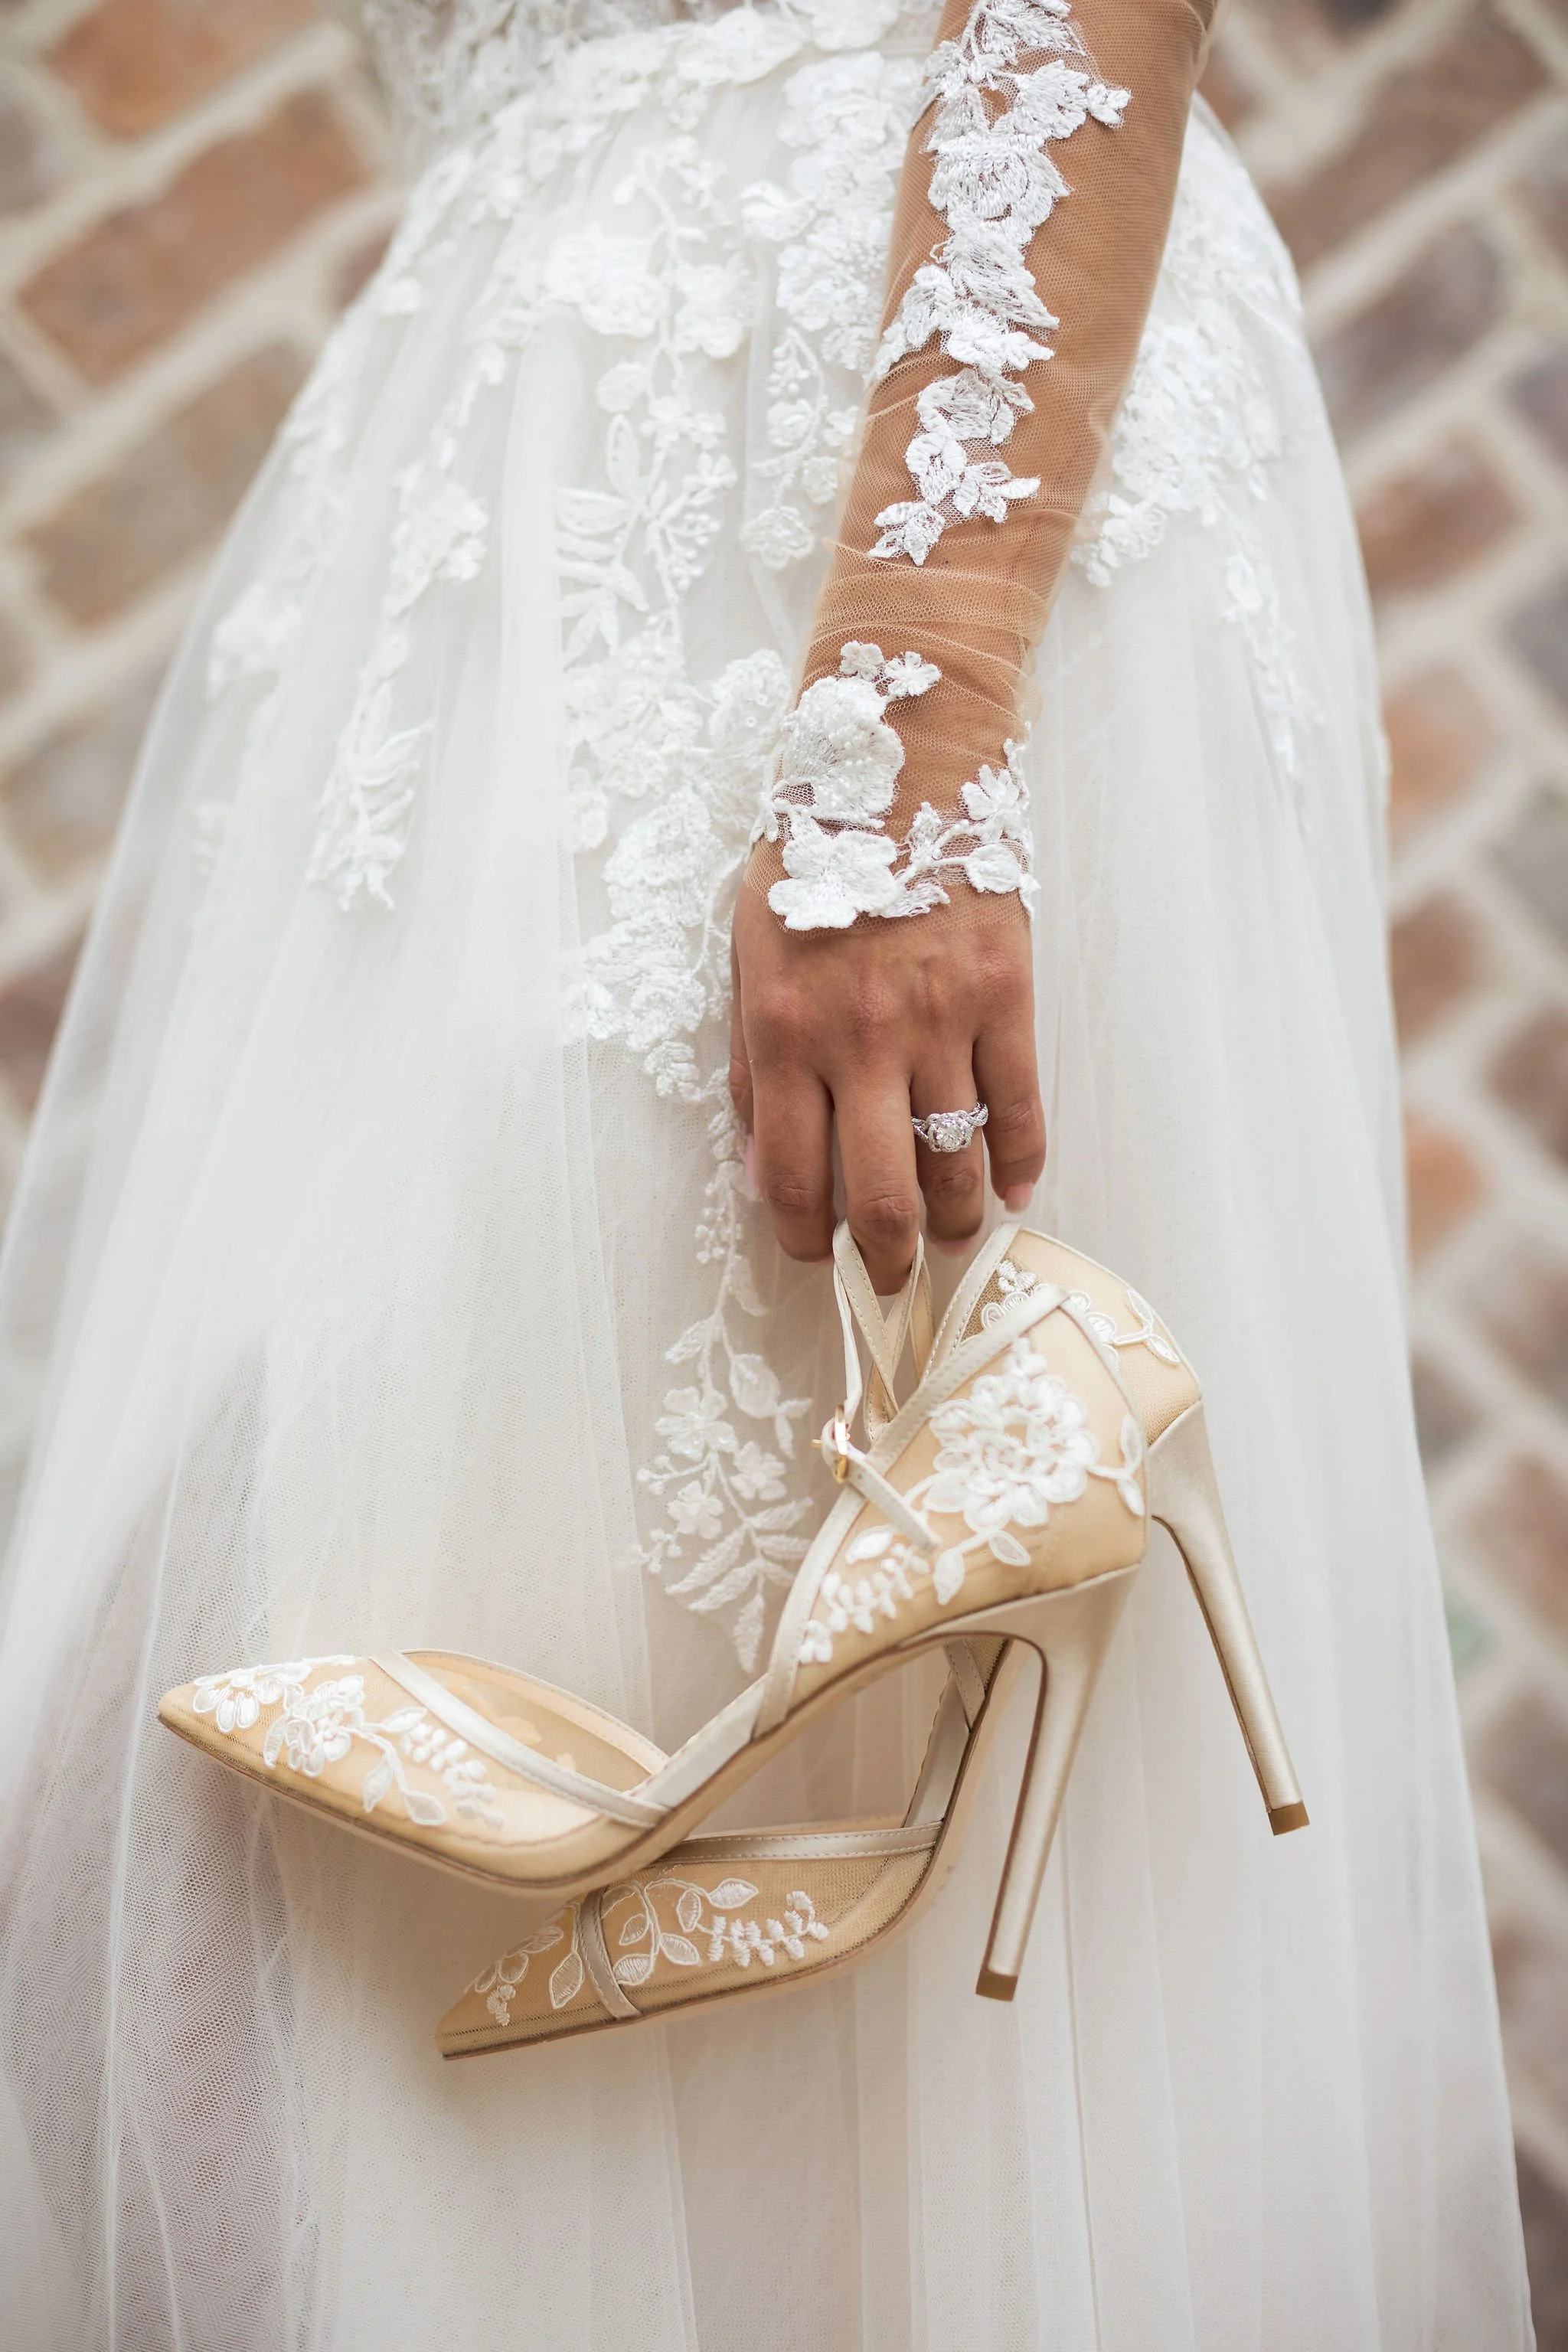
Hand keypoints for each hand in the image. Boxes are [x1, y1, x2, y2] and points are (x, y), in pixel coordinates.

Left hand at [729, 879, 1046, 1293]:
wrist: (899, 769)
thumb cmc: (814, 860)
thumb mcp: (748, 955)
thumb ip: (749, 1064)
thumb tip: (764, 1167)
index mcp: (784, 1034)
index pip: (791, 1177)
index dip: (806, 1239)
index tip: (819, 1258)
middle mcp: (861, 1040)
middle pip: (880, 1195)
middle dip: (888, 1260)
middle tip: (895, 1281)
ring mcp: (940, 1021)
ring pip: (955, 1161)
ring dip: (957, 1222)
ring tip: (953, 1239)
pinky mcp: (1005, 997)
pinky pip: (1020, 1105)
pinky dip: (1022, 1162)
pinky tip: (1013, 1192)